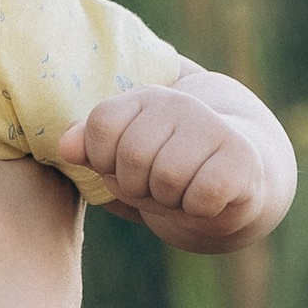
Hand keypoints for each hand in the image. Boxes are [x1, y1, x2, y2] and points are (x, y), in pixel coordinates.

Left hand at [58, 87, 288, 251]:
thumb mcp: (123, 158)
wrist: (239, 178)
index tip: (122, 168)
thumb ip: (91, 147)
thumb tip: (65, 146)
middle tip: (157, 186)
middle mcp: (181, 103)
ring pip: (167, 178)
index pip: (102, 125)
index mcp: (146, 97)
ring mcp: (214, 126)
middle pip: (132, 156)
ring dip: (170, 200)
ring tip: (181, 192)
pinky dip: (198, 210)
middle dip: (138, 186)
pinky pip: (201, 197)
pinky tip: (207, 199)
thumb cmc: (169, 168)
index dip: (104, 160)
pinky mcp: (242, 158)